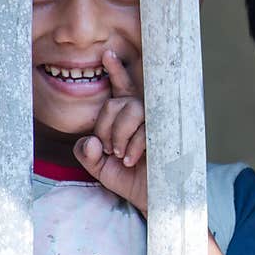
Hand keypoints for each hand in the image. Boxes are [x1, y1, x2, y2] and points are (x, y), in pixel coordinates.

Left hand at [73, 50, 147, 215]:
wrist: (152, 200)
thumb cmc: (129, 180)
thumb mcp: (99, 167)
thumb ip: (87, 153)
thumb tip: (89, 141)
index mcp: (127, 117)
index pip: (120, 90)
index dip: (116, 71)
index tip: (107, 54)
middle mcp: (143, 115)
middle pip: (118, 102)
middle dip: (106, 126)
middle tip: (108, 149)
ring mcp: (157, 122)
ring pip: (131, 110)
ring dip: (119, 134)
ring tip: (121, 155)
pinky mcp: (168, 133)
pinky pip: (145, 128)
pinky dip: (132, 145)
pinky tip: (131, 160)